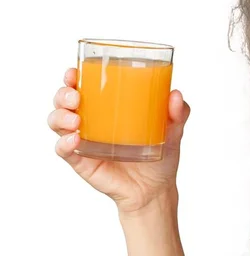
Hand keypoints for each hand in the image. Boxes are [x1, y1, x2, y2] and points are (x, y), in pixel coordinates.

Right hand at [48, 68, 190, 213]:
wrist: (156, 189)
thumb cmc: (161, 154)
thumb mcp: (174, 129)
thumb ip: (179, 112)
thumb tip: (176, 95)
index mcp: (108, 106)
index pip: (84, 85)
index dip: (72, 77)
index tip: (74, 72)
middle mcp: (92, 120)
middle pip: (64, 101)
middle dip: (63, 94)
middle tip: (76, 97)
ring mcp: (85, 141)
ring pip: (57, 122)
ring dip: (60, 117)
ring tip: (76, 121)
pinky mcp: (82, 161)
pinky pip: (64, 151)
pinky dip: (63, 144)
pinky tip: (73, 140)